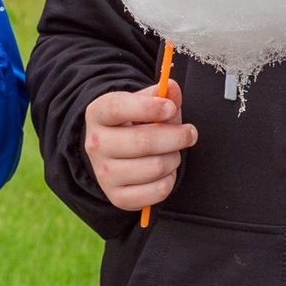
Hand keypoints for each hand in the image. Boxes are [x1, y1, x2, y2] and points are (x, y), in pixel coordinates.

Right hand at [83, 88, 195, 211]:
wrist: (116, 154)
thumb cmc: (135, 123)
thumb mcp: (145, 102)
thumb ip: (161, 93)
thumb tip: (172, 88)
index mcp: (98, 114)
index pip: (118, 107)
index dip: (149, 107)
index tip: (171, 108)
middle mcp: (96, 145)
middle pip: (144, 142)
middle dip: (176, 136)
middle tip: (189, 133)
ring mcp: (104, 174)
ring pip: (155, 167)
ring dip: (174, 158)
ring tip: (172, 152)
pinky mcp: (118, 197)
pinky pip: (158, 190)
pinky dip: (170, 179)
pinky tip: (165, 171)